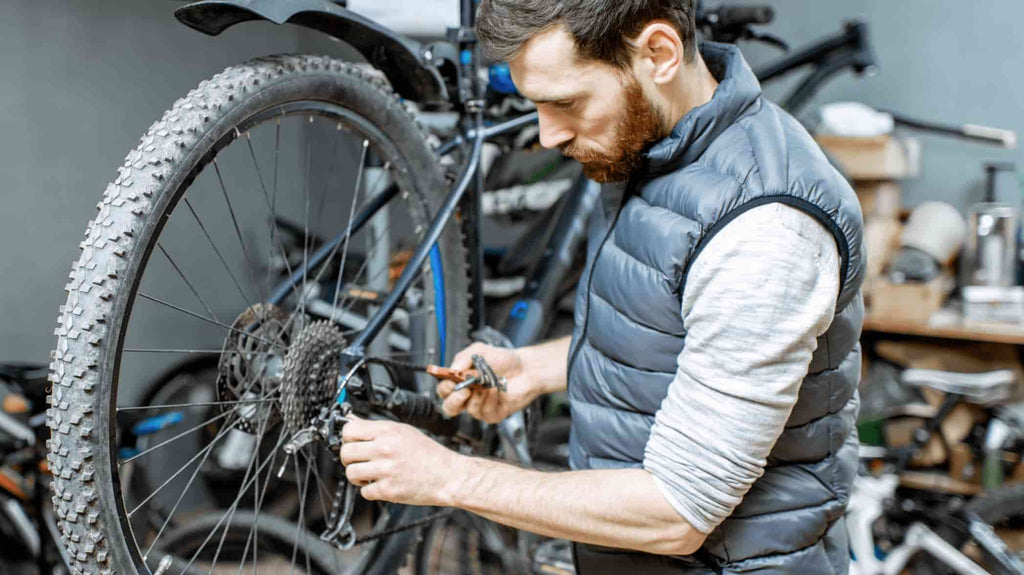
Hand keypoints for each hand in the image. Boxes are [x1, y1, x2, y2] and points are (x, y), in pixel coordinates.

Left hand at [339, 416, 459, 506]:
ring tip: (369, 475)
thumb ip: (379, 429)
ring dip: (357, 476)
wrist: (447, 475)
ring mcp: (386, 470)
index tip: (352, 443)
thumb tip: (353, 422)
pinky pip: (364, 492)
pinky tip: (381, 484)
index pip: (349, 430)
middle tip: (360, 462)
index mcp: (388, 431)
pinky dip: (370, 490)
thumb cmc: (428, 454)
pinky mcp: (388, 490)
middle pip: (346, 452)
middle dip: (349, 459)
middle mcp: (385, 448)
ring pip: (351, 473)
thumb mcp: (404, 432)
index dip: (347, 438)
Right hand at [436, 342, 538, 423]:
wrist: (525, 368)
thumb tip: (452, 369)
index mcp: (460, 382)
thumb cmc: (502, 360)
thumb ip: (463, 358)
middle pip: (449, 407)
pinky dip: (490, 399)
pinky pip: (485, 412)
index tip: (452, 380)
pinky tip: (496, 390)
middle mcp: (467, 396)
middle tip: (465, 390)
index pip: (444, 390)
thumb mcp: (479, 351)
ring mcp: (479, 406)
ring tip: (487, 384)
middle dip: (455, 400)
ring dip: (478, 395)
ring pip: (469, 409)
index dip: (445, 387)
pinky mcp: (492, 414)